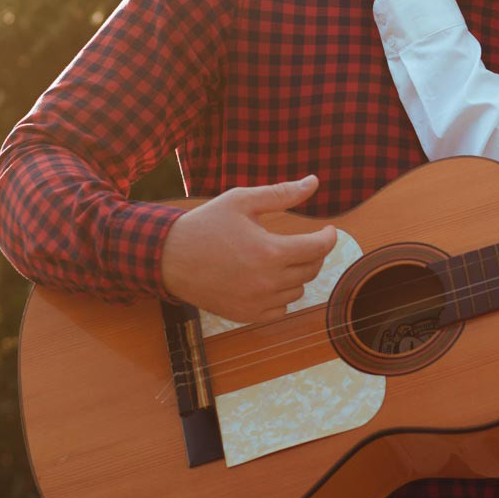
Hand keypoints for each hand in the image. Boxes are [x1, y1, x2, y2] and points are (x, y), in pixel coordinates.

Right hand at [160, 175, 339, 322]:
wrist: (169, 258)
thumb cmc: (206, 225)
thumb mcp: (242, 201)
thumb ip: (282, 193)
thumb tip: (313, 182)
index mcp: (270, 251)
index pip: (318, 248)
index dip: (328, 237)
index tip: (327, 230)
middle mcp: (268, 282)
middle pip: (311, 270)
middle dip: (313, 253)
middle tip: (303, 242)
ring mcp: (257, 302)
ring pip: (297, 291)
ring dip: (296, 275)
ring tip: (280, 259)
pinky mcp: (246, 315)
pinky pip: (280, 310)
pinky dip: (280, 296)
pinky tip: (268, 280)